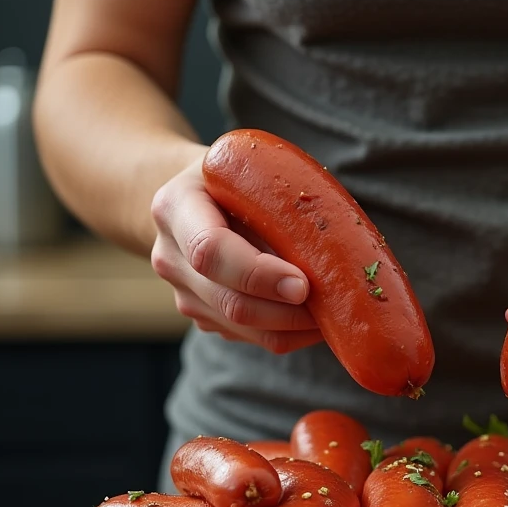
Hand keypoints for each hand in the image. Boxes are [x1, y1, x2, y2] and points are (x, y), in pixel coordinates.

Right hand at [149, 150, 322, 353]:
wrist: (196, 197)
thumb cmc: (238, 177)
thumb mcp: (253, 169)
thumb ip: (280, 199)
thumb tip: (338, 246)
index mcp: (177, 207)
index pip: (211, 250)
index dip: (259, 274)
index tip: (303, 285)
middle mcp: (170, 256)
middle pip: (229, 300)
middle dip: (287, 312)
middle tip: (332, 307)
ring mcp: (183, 292)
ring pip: (241, 327)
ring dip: (293, 328)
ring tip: (335, 315)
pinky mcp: (203, 316)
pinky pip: (248, 337)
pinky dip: (288, 333)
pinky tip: (316, 319)